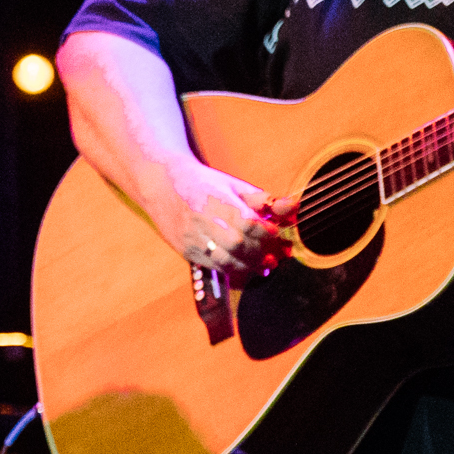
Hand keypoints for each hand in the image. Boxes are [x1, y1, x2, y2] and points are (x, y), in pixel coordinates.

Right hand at [152, 154, 282, 279]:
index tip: (277, 235)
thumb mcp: (232, 185)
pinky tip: (246, 269)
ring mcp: (193, 237)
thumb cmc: (203, 183)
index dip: (266, 232)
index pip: (246, 222)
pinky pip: (214, 266)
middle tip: (277, 256)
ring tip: (265, 266)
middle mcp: (202, 220)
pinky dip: (233, 270)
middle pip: (238, 244)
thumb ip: (262, 200)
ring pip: (225, 260)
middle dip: (261, 252)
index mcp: (216, 200)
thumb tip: (292, 208)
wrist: (161, 185)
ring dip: (250, 266)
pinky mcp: (186, 250)